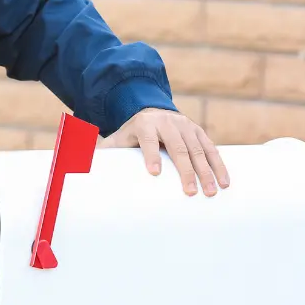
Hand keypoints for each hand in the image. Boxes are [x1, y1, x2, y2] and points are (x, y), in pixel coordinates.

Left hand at [102, 108, 228, 196]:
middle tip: (190, 192)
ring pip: (198, 149)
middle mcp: (167, 122)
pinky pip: (212, 149)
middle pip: (177, 147)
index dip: (151, 155)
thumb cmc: (131, 134)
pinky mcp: (198, 131)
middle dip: (185, 170)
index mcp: (144, 124)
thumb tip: (79, 166)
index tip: (154, 173)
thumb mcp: (116, 139)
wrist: (151, 111)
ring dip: (206, 171)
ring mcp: (185, 126)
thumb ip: (102, 152)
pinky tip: (224, 183)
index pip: (147, 139)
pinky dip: (219, 165)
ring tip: (211, 192)